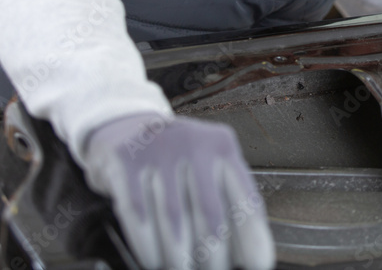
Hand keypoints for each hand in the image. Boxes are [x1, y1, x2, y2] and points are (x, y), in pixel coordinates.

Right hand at [82, 113, 274, 269]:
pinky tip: (153, 259)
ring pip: (174, 221)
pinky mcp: (126, 159)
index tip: (257, 265)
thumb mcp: (206, 166)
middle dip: (213, 257)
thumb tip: (246, 254)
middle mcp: (195, 143)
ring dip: (178, 257)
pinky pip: (139, 214)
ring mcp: (160, 149)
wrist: (124, 126)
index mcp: (223, 146)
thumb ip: (226, 199)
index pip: (245, 200)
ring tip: (181, 269)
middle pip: (211, 216)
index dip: (253, 240)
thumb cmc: (174, 157)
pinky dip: (147, 244)